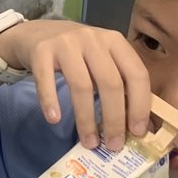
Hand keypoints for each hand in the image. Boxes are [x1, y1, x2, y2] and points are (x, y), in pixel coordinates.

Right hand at [0, 19, 149, 150]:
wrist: (38, 32)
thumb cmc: (78, 53)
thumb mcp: (102, 59)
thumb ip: (119, 81)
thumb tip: (136, 126)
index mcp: (115, 41)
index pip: (136, 73)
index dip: (140, 105)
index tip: (137, 132)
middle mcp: (93, 38)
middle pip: (110, 82)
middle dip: (114, 119)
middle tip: (113, 145)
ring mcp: (66, 43)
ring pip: (81, 85)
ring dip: (86, 119)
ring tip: (89, 142)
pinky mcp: (41, 50)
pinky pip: (46, 80)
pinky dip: (51, 101)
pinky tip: (54, 120)